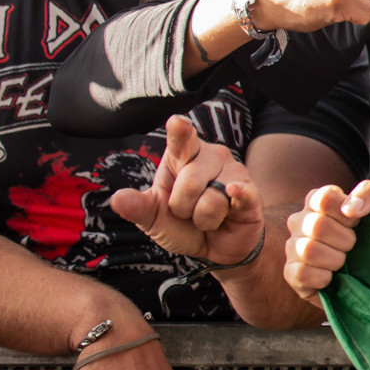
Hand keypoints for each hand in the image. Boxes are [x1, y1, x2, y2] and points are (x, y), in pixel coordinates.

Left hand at [110, 115, 262, 264]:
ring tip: (209, 217)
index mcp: (182, 156)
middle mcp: (210, 157)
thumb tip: (117, 200)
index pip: (181, 140)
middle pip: (189, 184)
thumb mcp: (154, 217)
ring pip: (211, 200)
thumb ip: (138, 207)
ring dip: (205, 219)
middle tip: (189, 212)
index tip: (177, 122)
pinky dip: (238, 196)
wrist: (217, 246)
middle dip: (183, 209)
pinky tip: (234, 193)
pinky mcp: (251, 191)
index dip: (180, 131)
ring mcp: (233, 172)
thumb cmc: (184, 224)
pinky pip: (241, 193)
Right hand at [284, 181, 369, 305]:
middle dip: (345, 240)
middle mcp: (300, 221)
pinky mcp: (292, 274)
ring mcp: (293, 247)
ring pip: (308, 250)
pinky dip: (322, 278)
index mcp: (318, 200)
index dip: (347, 214)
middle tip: (353, 246)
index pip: (324, 198)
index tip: (358, 223)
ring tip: (344, 262)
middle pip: (317, 226)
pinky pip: (300, 273)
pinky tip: (332, 277)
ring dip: (335, 259)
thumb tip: (349, 209)